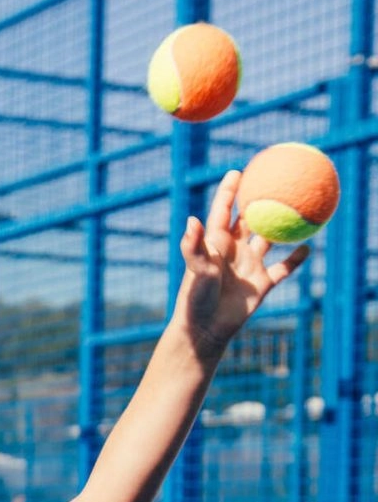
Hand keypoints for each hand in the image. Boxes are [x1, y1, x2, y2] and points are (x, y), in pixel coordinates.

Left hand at [176, 169, 309, 352]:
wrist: (205, 329)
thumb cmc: (195, 298)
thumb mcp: (195, 269)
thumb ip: (193, 245)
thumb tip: (192, 219)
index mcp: (216, 244)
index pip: (224, 212)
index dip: (229, 192)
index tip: (238, 172)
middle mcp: (233, 252)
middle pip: (248, 220)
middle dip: (257, 201)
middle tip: (273, 180)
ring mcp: (248, 267)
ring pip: (269, 240)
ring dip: (281, 227)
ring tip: (298, 208)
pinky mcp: (261, 285)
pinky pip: (283, 269)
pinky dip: (295, 259)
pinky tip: (308, 247)